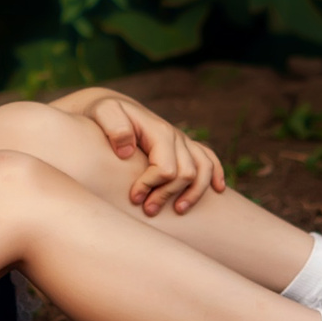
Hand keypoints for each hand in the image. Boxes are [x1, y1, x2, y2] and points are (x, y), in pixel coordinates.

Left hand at [83, 93, 225, 215]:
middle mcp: (176, 136)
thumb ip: (114, 128)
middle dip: (168, 195)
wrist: (111, 109)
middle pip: (186, 173)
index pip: (166, 167)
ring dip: (194, 193)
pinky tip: (218, 191)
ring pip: (203, 170)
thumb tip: (128, 152)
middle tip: (148, 210)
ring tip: (178, 210)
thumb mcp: (103, 113)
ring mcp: (183, 142)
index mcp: (158, 131)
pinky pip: (209, 159)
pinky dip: (216, 175)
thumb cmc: (104, 114)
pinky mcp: (185, 146)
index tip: (134, 198)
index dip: (151, 186)